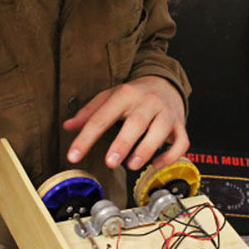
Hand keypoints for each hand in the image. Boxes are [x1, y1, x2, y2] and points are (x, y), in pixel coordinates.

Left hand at [63, 76, 187, 170]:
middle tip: (110, 162)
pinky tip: (156, 165)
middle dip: (123, 143)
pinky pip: (181, 142)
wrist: (165, 84)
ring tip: (132, 164)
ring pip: (160, 131)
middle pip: (136, 122)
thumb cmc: (135, 95)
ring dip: (147, 149)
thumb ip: (89, 113)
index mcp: (125, 95)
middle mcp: (147, 102)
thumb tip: (68, 126)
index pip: (102, 117)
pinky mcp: (179, 125)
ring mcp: (166, 113)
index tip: (74, 155)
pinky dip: (170, 156)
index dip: (87, 137)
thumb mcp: (110, 98)